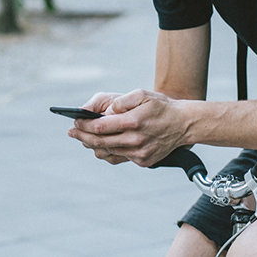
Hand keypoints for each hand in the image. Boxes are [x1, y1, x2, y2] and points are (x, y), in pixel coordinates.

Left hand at [68, 89, 186, 167]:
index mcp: (133, 122)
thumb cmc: (161, 107)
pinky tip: (101, 145)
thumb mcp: (142, 94)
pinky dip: (107, 152)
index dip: (84, 125)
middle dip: (82, 136)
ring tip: (84, 137)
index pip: (100, 127)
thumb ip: (121, 101)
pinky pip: (118, 158)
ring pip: (107, 152)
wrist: (183, 124)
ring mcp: (139, 153)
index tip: (75, 121)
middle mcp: (135, 140)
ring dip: (92, 145)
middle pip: (99, 142)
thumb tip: (105, 112)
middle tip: (72, 131)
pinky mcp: (143, 161)